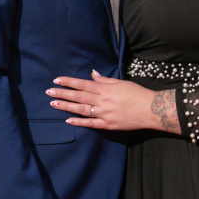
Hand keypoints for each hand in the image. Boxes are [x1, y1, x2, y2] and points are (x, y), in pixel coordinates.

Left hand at [48, 72, 176, 132]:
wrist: (150, 109)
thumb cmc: (137, 93)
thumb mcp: (121, 82)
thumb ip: (105, 80)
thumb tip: (93, 73)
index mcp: (105, 89)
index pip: (83, 84)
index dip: (69, 82)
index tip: (56, 80)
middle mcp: (102, 101)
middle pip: (79, 96)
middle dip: (63, 93)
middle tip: (48, 92)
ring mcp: (104, 114)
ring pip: (81, 110)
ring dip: (67, 107)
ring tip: (54, 104)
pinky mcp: (108, 125)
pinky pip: (91, 124)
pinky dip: (79, 122)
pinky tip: (68, 121)